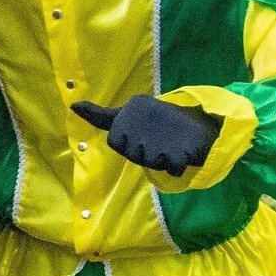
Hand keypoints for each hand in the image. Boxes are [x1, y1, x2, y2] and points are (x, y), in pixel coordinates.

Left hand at [70, 95, 220, 176]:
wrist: (201, 126)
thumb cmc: (157, 125)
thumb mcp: (127, 116)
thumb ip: (100, 115)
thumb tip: (73, 106)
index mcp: (131, 108)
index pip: (115, 142)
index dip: (128, 143)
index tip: (143, 132)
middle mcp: (145, 116)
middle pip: (132, 155)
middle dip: (145, 153)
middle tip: (160, 139)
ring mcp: (163, 133)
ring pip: (149, 162)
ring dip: (161, 160)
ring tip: (171, 144)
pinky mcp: (180, 150)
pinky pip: (171, 169)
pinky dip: (177, 166)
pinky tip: (182, 153)